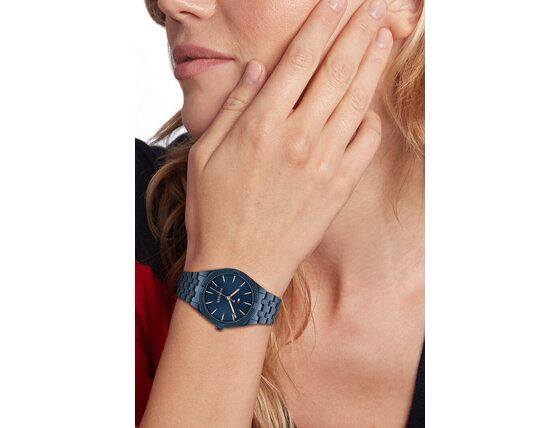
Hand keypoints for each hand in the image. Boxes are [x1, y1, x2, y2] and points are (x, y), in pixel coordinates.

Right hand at [184, 0, 392, 296]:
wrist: (238, 267)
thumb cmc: (215, 212)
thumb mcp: (206, 155)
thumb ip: (235, 108)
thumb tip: (259, 71)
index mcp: (262, 124)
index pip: (299, 59)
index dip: (322, 24)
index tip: (338, 2)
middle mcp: (298, 137)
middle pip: (335, 71)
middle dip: (356, 30)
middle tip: (371, 5)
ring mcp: (323, 163)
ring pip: (355, 101)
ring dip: (371, 64)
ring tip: (383, 35)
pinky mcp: (339, 187)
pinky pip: (364, 145)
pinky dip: (370, 120)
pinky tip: (370, 106)